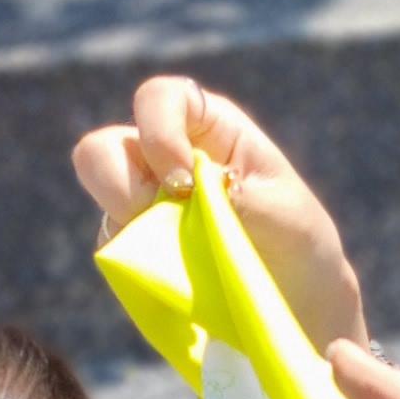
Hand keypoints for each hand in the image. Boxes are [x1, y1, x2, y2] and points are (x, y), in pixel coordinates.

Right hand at [72, 74, 365, 355]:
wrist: (298, 299)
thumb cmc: (295, 238)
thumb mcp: (281, 211)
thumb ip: (232, 196)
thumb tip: (179, 199)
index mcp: (206, 128)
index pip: (159, 99)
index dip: (158, 131)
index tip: (183, 182)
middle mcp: (162, 157)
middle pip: (101, 149)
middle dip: (120, 184)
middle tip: (168, 218)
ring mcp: (142, 203)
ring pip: (101, 201)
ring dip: (130, 226)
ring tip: (178, 254)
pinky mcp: (133, 250)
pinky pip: (114, 252)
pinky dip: (137, 266)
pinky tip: (178, 279)